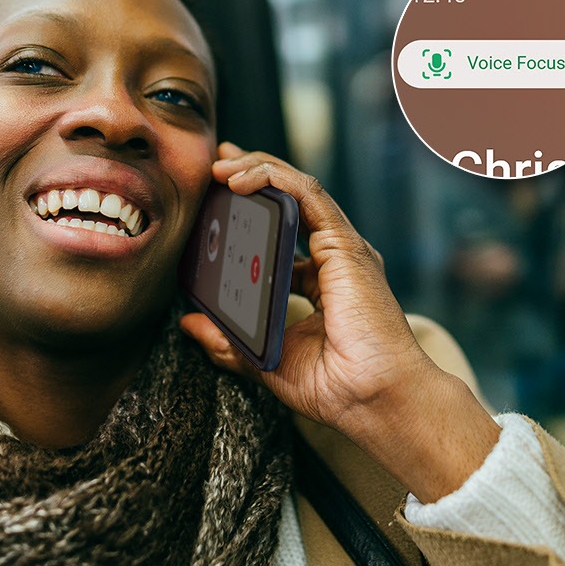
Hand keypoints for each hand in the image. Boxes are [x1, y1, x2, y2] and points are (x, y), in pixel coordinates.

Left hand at [180, 143, 498, 501]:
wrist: (375, 400)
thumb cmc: (336, 387)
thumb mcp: (265, 359)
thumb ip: (228, 340)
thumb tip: (189, 323)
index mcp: (320, 282)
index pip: (284, 232)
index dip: (253, 209)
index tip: (218, 196)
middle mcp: (334, 259)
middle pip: (291, 202)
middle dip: (253, 173)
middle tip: (216, 165)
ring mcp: (342, 249)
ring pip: (298, 189)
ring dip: (258, 169)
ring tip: (221, 167)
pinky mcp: (345, 246)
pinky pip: (308, 196)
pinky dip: (274, 179)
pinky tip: (241, 180)